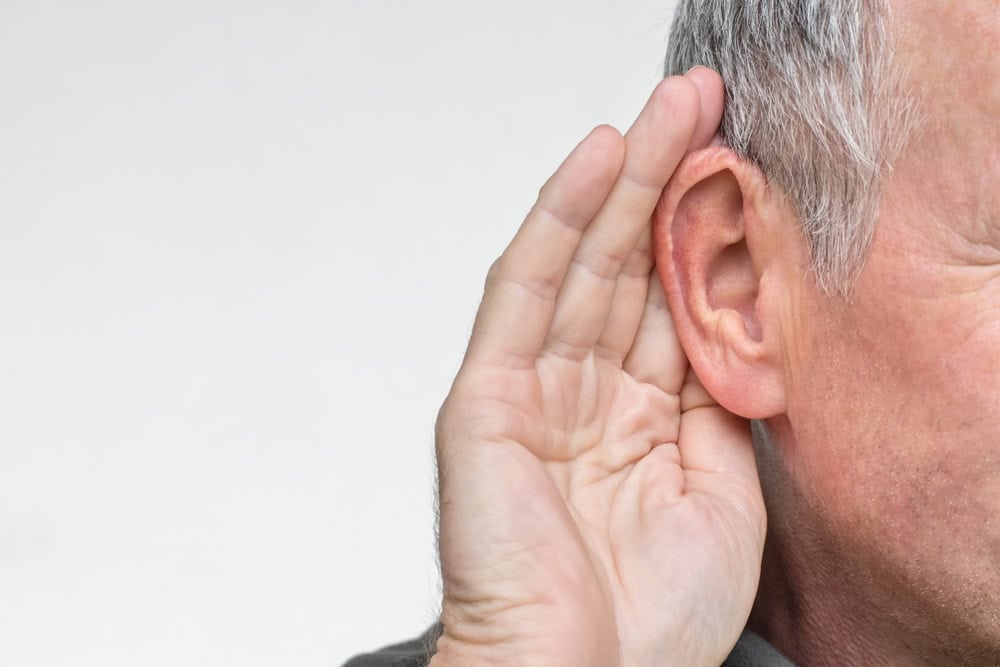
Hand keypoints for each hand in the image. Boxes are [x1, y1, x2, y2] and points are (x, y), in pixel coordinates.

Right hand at [432, 69, 765, 665]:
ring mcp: (530, 387)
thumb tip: (732, 322)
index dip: (702, 232)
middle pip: (624, 266)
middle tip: (700, 105)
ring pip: (578, 261)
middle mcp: (581, 393)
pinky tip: (596, 163)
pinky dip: (556, 223)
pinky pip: (521, 291)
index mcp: (635, 419)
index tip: (739, 166)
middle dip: (665, 183)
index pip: (667, 301)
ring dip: (622, 181)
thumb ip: (717, 400)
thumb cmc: (649, 619)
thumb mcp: (722, 490)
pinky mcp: (484, 395)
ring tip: (665, 111)